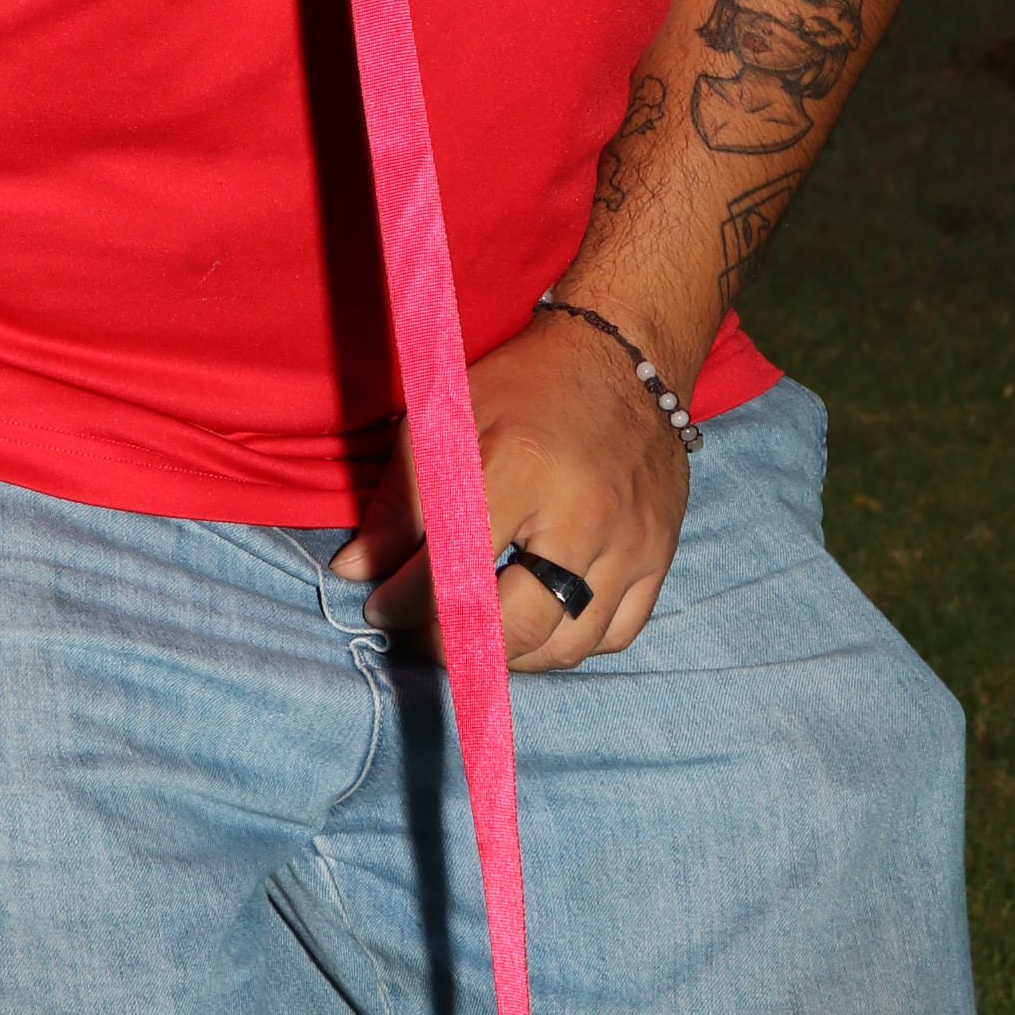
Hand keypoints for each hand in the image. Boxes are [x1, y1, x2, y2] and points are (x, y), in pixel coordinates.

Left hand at [331, 309, 693, 674]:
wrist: (623, 357)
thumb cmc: (524, 385)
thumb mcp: (445, 420)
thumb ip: (398, 502)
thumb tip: (355, 573)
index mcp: (520, 468)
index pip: (452, 572)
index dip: (405, 605)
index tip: (383, 606)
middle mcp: (583, 514)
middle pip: (513, 628)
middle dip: (453, 644)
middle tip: (424, 631)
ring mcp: (630, 541)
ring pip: (564, 646)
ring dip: (508, 657)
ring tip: (474, 634)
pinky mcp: (659, 555)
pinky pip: (613, 635)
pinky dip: (567, 644)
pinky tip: (535, 624)